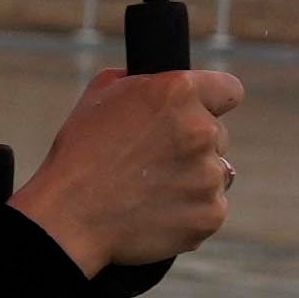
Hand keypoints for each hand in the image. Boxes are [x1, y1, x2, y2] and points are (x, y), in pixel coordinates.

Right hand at [17, 60, 242, 277]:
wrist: (69, 218)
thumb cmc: (79, 155)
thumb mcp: (99, 96)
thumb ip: (140, 80)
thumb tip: (157, 79)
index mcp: (178, 92)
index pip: (229, 89)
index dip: (213, 102)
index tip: (202, 113)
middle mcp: (202, 130)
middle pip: (219, 136)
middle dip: (194, 146)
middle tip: (155, 162)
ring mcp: (210, 175)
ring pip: (215, 173)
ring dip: (193, 179)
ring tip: (151, 191)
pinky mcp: (210, 213)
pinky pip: (210, 208)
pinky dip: (190, 212)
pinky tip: (156, 212)